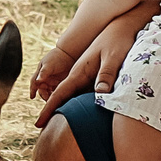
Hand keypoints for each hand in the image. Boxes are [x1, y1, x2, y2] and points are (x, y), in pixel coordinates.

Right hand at [30, 45, 70, 103]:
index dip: (32, 90)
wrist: (69, 55)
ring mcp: (52, 83)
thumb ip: (43, 73)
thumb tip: (37, 81)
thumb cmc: (56, 58)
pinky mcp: (59, 85)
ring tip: (55, 101)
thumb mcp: (49, 64)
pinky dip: (58, 96)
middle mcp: (44, 80)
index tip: (32, 97)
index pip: (34, 84)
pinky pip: (57, 93)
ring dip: (51, 98)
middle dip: (44, 96)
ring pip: (49, 94)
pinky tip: (62, 98)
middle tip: (49, 100)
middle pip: (42, 92)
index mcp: (39, 75)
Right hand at [37, 5, 153, 126]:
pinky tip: (82, 119)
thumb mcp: (114, 57)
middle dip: (52, 114)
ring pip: (73, 98)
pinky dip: (79, 107)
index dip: (49, 109)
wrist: (122, 29)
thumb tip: (100, 93)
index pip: (60, 93)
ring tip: (56, 129)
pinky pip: (85, 96)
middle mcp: (79, 75)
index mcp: (79, 71)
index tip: (38, 123)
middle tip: (42, 132)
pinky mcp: (96, 78)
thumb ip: (107, 74)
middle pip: (63, 99)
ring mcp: (86, 77)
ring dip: (65, 111)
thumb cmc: (117, 42)